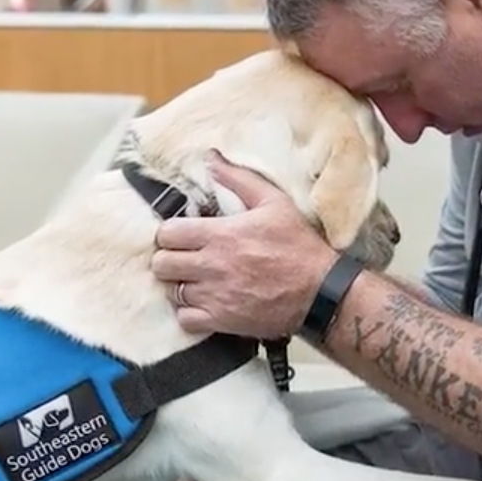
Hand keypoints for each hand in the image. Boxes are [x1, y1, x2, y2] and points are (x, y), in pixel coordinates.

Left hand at [151, 155, 337, 338]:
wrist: (319, 291)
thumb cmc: (298, 245)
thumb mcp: (274, 202)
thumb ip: (238, 179)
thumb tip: (212, 159)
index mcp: (220, 235)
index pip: (167, 234)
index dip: (169, 234)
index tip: (180, 236)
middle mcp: (212, 266)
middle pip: (162, 264)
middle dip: (169, 259)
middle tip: (183, 258)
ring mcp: (215, 296)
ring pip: (172, 292)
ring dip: (179, 285)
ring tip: (194, 280)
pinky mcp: (222, 321)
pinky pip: (185, 320)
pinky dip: (189, 313)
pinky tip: (202, 303)